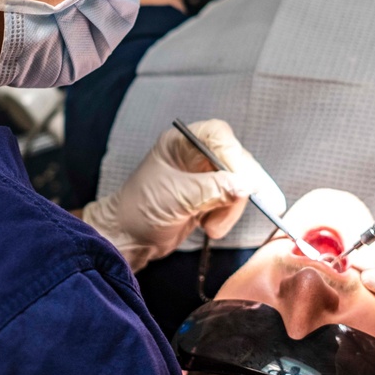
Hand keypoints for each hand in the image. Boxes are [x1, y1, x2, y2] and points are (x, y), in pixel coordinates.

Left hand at [82, 120, 283, 270]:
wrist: (128, 238)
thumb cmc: (139, 210)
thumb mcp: (176, 198)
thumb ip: (212, 189)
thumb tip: (246, 185)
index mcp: (181, 143)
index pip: (219, 136)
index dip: (234, 156)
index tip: (242, 182)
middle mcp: (195, 154)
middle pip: (235, 159)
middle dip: (236, 188)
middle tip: (233, 207)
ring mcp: (205, 176)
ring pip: (239, 183)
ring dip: (231, 208)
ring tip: (211, 227)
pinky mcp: (211, 196)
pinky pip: (233, 201)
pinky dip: (228, 216)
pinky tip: (211, 226)